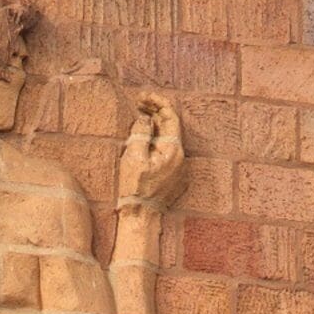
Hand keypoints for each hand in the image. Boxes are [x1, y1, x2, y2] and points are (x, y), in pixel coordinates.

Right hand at [118, 94, 185, 211]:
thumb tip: (145, 119)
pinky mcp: (173, 176)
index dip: (157, 102)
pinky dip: (155, 140)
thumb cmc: (136, 189)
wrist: (141, 217)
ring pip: (167, 138)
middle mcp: (180, 157)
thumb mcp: (133, 157)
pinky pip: (165, 151)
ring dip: (154, 126)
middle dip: (155, 112)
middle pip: (170, 126)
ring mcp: (178, 168)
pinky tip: (143, 139)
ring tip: (138, 118)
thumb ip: (140, 133)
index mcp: (173, 150)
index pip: (170, 116)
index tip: (142, 97)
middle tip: (138, 103)